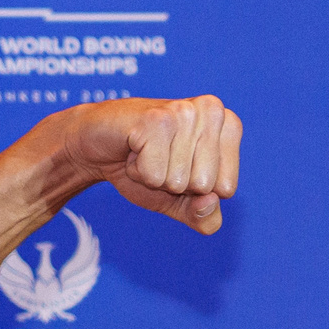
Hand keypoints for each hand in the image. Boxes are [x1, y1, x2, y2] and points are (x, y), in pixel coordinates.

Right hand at [59, 95, 241, 232]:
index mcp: (229, 125)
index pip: (227, 189)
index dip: (197, 191)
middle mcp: (212, 111)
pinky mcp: (155, 119)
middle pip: (205, 185)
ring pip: (179, 181)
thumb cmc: (147, 168)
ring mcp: (184, 111)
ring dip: (154, 176)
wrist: (99, 148)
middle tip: (159, 158)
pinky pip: (154, 175)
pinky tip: (133, 148)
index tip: (179, 166)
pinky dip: (138, 171)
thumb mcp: (183, 202)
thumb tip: (209, 202)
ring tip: (146, 152)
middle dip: (175, 183)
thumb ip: (206, 217)